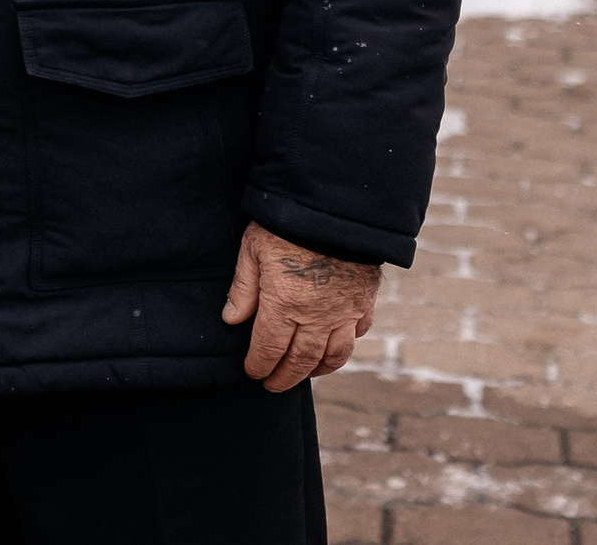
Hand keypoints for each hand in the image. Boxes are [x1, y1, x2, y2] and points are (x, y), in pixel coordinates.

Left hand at [221, 221, 380, 391]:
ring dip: (317, 371)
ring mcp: (345, 311)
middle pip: (301, 360)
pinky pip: (357, 335)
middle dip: (284, 377)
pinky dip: (344, 347)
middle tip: (273, 385)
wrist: (336, 210)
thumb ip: (244, 288)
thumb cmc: (286, 225)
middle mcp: (317, 316)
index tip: (252, 373)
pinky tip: (334, 349)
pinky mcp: (365, 301)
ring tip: (304, 375)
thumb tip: (231, 320)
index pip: (269, 348)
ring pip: (333, 356)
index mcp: (285, 304)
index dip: (259, 365)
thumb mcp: (252, 250)